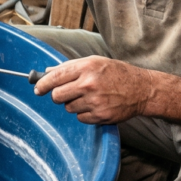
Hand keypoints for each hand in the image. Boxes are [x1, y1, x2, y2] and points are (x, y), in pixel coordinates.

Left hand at [33, 57, 154, 123]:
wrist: (142, 89)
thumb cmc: (117, 73)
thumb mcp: (95, 62)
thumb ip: (70, 66)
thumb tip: (47, 72)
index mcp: (86, 68)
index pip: (55, 77)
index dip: (42, 84)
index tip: (38, 89)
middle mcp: (89, 84)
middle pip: (57, 96)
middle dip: (58, 96)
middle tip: (66, 93)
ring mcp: (95, 101)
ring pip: (68, 108)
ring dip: (74, 104)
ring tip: (89, 97)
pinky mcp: (100, 116)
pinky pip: (80, 118)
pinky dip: (85, 114)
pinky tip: (96, 105)